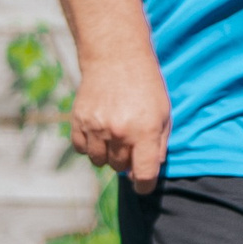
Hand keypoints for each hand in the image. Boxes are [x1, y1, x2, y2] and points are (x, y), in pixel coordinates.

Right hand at [69, 49, 171, 189]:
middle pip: (119, 168)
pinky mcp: (78, 121)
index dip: (144, 186)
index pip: (143, 175)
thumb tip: (148, 169)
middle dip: (126, 161)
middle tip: (131, 144)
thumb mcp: (164, 113)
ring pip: (99, 161)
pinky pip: (81, 149)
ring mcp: (96, 127)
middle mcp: (119, 133)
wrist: (116, 57)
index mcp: (145, 132)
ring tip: (114, 138)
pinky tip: (98, 133)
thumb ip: (159, 144)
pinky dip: (90, 146)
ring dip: (107, 155)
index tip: (143, 186)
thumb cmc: (146, 85)